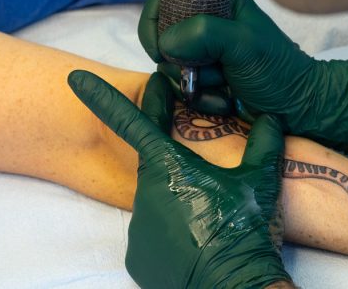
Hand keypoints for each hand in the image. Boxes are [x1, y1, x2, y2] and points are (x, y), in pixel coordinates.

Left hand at [68, 70, 291, 287]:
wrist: (235, 286)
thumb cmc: (244, 229)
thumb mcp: (259, 181)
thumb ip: (263, 143)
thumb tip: (271, 117)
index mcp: (169, 167)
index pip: (131, 122)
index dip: (103, 98)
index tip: (76, 79)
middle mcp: (144, 193)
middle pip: (157, 168)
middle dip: (179, 171)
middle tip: (209, 190)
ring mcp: (138, 227)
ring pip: (157, 203)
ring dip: (179, 204)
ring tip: (208, 222)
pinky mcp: (137, 257)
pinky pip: (152, 235)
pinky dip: (171, 234)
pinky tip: (194, 242)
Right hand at [139, 0, 347, 151]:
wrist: (296, 108)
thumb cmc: (277, 70)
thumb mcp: (244, 44)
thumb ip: (204, 34)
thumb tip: (166, 44)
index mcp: (215, 1)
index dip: (155, 24)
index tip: (161, 51)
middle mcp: (203, 25)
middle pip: (162, 39)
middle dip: (182, 63)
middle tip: (213, 70)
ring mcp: (201, 54)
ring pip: (169, 69)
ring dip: (195, 85)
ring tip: (224, 87)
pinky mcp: (202, 80)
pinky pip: (181, 90)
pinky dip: (200, 100)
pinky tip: (224, 100)